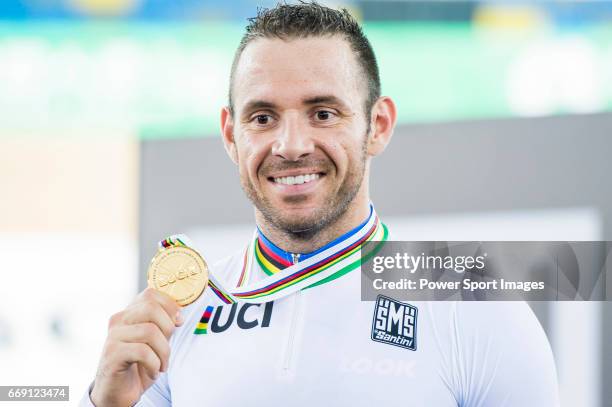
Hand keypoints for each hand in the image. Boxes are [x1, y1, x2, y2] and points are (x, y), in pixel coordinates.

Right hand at [90, 288, 182, 406]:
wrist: (117, 392)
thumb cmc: (138, 365)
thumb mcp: (154, 341)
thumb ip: (163, 325)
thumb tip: (179, 316)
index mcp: (130, 313)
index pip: (151, 294)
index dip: (170, 306)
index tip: (178, 322)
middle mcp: (119, 320)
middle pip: (151, 308)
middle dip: (168, 328)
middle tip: (167, 347)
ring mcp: (113, 336)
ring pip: (149, 331)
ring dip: (163, 352)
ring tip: (161, 365)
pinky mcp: (112, 354)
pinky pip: (142, 351)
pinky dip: (154, 363)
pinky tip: (153, 371)